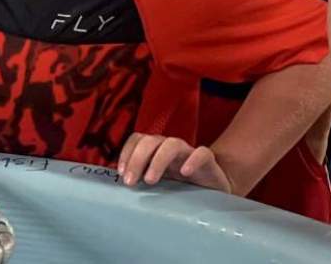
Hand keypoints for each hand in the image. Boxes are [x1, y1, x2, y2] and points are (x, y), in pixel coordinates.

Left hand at [117, 134, 232, 191]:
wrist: (213, 188)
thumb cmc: (181, 186)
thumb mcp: (158, 184)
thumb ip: (142, 181)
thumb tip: (117, 192)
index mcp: (156, 150)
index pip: (138, 139)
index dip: (127, 152)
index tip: (121, 174)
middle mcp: (170, 147)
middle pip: (150, 141)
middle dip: (137, 159)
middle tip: (131, 182)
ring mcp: (189, 152)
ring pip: (172, 144)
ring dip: (158, 160)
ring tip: (150, 180)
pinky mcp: (208, 161)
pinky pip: (202, 153)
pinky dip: (193, 160)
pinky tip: (185, 173)